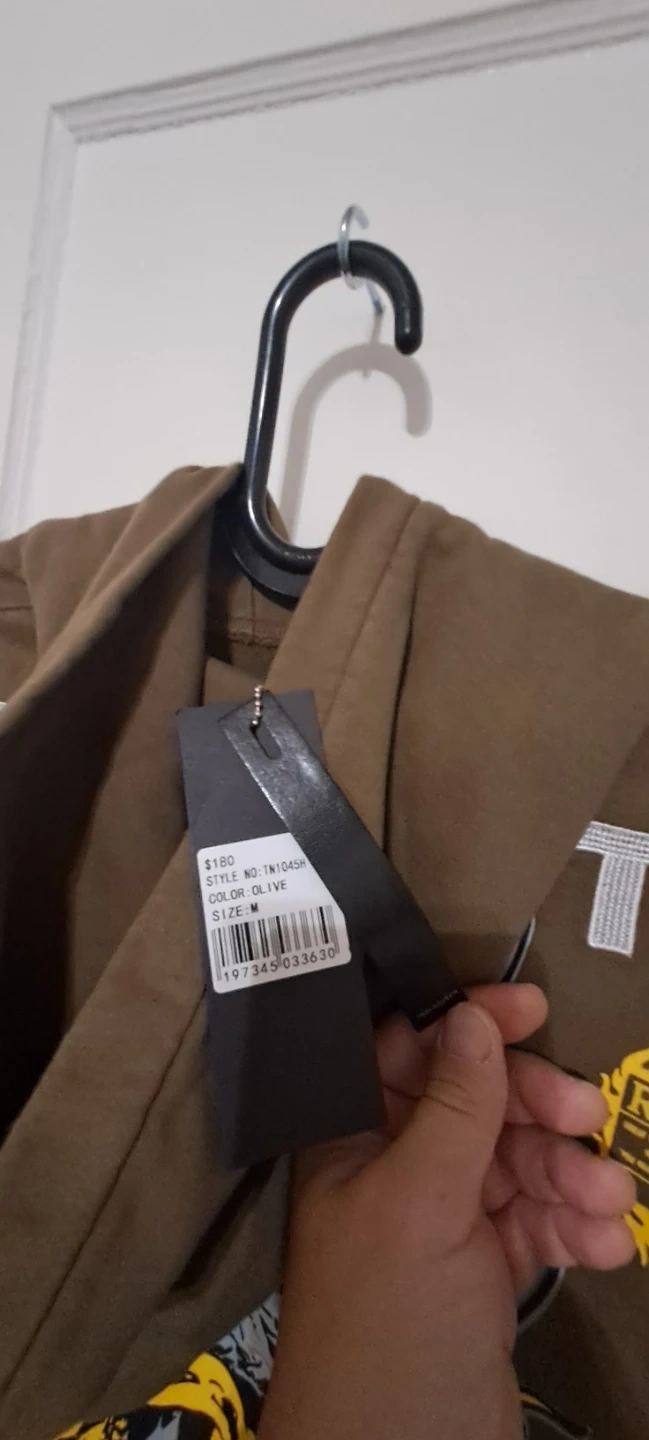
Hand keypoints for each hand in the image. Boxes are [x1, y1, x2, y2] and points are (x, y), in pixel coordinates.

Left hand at [259, 985, 635, 1439]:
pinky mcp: (485, 1272)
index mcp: (354, 1140)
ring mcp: (443, 1223)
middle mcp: (396, 1170)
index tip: (531, 1007)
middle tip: (585, 1117)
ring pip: (517, 1165)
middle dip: (535, 1108)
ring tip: (610, 1204)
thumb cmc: (385, 1328)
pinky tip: (607, 1247)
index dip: (466, 1023)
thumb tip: (471, 1018)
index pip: (408, 1051)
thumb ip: (453, 1111)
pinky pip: (536, 1224)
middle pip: (477, 1104)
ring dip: (568, 1177)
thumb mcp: (418, 1208)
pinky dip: (573, 1230)